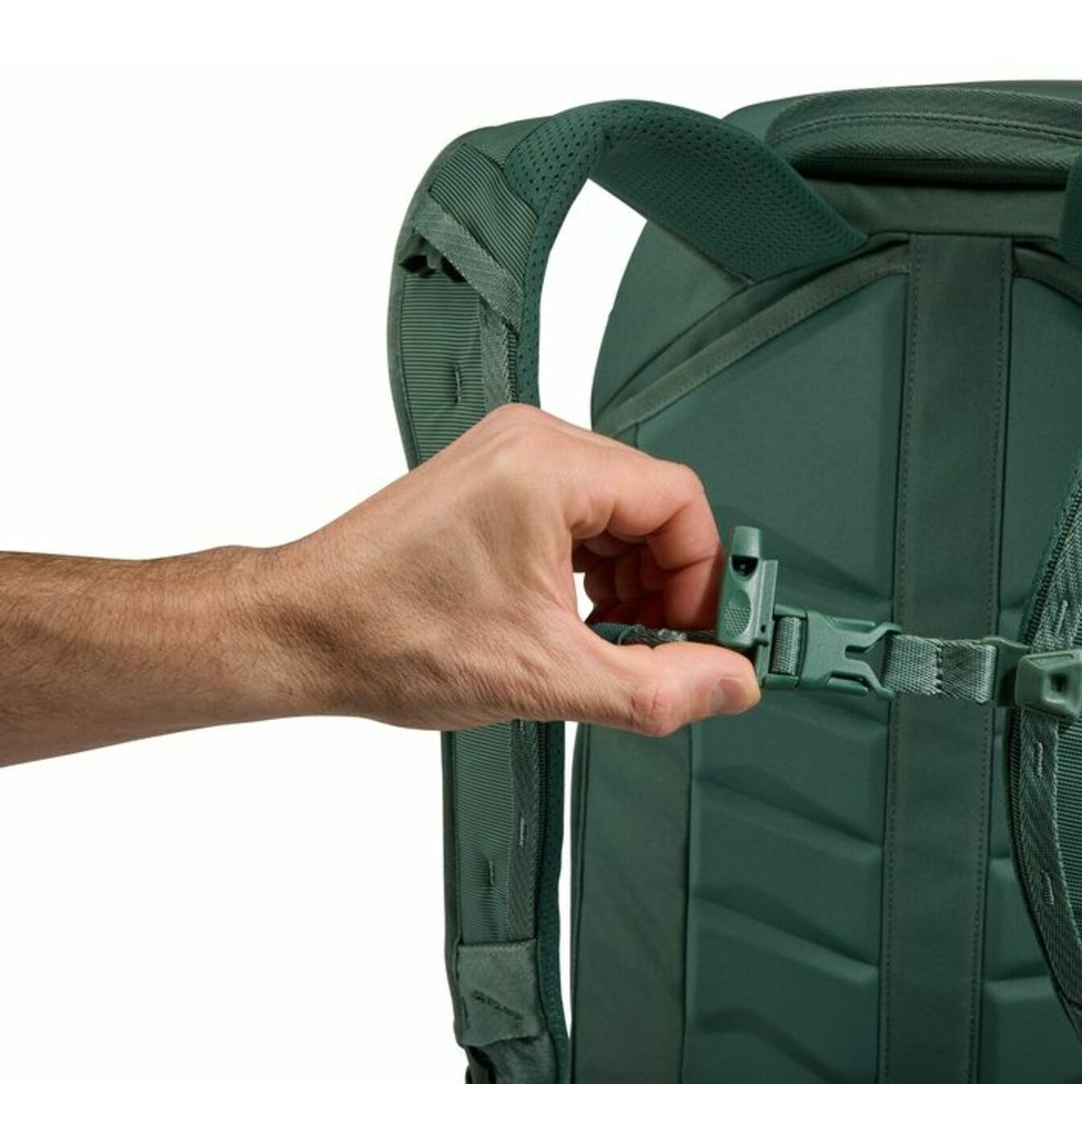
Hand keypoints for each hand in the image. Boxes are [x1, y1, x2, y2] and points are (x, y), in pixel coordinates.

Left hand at [266, 405, 760, 735]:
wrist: (301, 632)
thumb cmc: (387, 633)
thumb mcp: (546, 677)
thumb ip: (657, 688)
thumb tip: (729, 685)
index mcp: (548, 466)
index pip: (681, 503)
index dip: (702, 580)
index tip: (701, 637)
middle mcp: (529, 443)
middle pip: (654, 505)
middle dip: (666, 586)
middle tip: (658, 650)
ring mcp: (506, 458)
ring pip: (617, 513)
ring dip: (630, 583)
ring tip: (607, 644)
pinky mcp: (490, 482)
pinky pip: (577, 515)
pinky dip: (592, 571)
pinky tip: (574, 623)